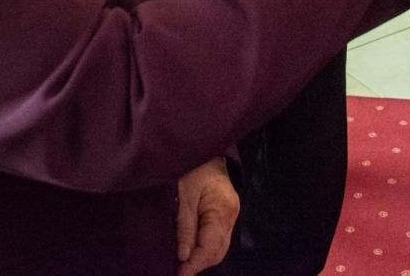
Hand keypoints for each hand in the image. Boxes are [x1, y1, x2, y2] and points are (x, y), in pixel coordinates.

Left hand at [176, 158, 237, 275]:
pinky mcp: (225, 212)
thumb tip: (184, 257)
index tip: (179, 274)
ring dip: (201, 258)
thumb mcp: (183, 196)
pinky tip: (191, 251)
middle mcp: (231, 214)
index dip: (194, 264)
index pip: (210, 247)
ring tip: (182, 265)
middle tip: (178, 272)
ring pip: (219, 247)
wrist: (203, 147)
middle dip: (198, 264)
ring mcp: (231, 213)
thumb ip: (184, 227)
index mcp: (223, 209)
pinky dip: (205, 247)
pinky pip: (217, 237)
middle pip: (218, 251)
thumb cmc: (192, 167)